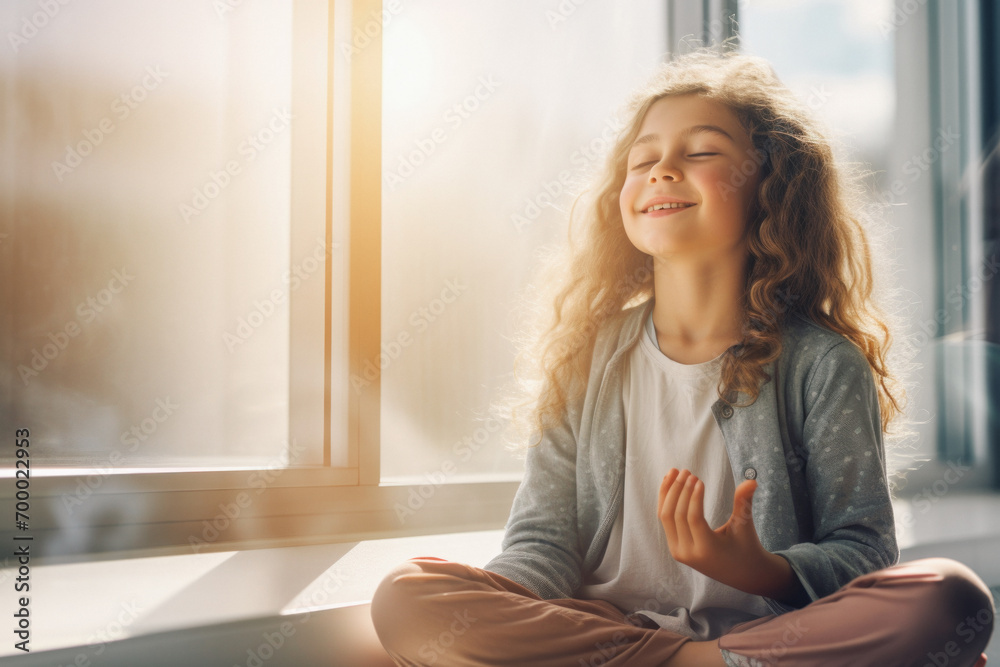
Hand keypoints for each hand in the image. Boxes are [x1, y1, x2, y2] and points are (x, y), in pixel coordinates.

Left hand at [657, 468, 786, 596]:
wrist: (741, 574)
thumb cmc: (746, 547)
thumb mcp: (744, 527)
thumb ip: (744, 503)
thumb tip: (752, 481)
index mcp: (707, 550)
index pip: (693, 518)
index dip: (693, 497)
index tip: (698, 478)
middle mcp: (688, 553)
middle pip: (675, 516)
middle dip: (679, 490)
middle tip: (687, 471)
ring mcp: (678, 551)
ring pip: (665, 517)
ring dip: (668, 493)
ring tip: (675, 471)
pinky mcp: (674, 547)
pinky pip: (665, 520)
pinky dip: (665, 501)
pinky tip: (669, 483)